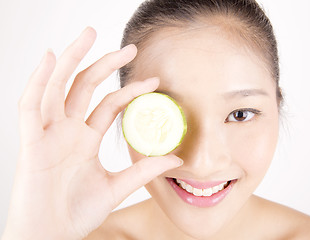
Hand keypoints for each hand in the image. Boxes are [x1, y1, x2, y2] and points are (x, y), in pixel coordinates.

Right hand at [2, 27, 182, 239]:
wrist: (51, 235)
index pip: (110, 105)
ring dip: (72, 59)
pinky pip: (30, 106)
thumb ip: (143, 172)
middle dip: (105, 64)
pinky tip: (50, 58)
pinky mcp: (31, 142)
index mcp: (86, 140)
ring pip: (58, 87)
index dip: (130, 90)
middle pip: (85, 87)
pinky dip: (38, 81)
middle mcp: (67, 130)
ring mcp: (48, 133)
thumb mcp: (116, 188)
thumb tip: (176, 160)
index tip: (153, 81)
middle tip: (129, 47)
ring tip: (89, 34)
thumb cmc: (77, 212)